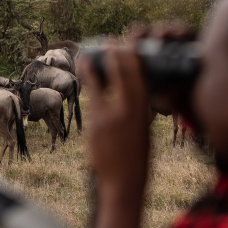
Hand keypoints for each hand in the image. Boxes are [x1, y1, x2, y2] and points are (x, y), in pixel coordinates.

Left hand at [78, 39, 151, 227]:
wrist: (122, 184)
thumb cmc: (136, 159)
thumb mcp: (143, 133)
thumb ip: (137, 113)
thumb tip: (131, 96)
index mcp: (144, 114)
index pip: (140, 79)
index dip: (133, 60)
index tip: (128, 46)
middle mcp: (127, 112)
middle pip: (122, 76)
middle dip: (116, 56)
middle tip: (110, 42)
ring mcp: (108, 118)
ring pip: (99, 86)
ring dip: (92, 68)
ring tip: (86, 55)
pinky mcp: (94, 126)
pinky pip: (90, 100)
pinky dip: (87, 87)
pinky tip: (83, 78)